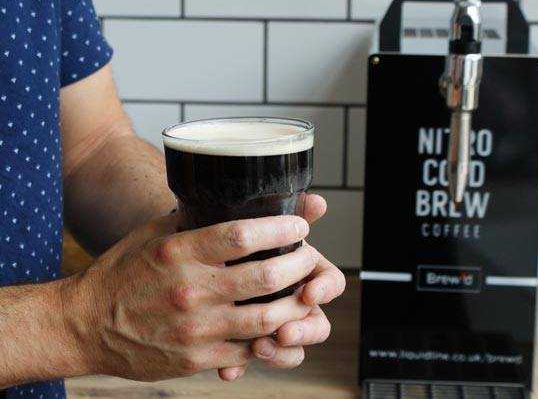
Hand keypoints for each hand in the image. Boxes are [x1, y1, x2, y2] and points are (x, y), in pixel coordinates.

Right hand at [62, 213, 318, 381]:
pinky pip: (248, 349)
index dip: (281, 227)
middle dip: (300, 263)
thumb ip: (191, 219)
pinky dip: (271, 336)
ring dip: (296, 303)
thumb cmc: (122, 274)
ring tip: (307, 290)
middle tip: (310, 254)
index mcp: (179, 252)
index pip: (243, 235)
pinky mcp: (197, 358)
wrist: (85, 325)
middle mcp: (190, 290)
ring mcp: (195, 328)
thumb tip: (230, 199)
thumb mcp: (152, 235)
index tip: (300, 223)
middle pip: (265, 276)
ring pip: (266, 318)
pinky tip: (282, 323)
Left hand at [218, 194, 345, 380]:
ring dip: (281, 353)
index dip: (326, 288)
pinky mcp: (243, 344)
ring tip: (261, 347)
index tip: (309, 291)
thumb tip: (318, 202)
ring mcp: (269, 324)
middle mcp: (288, 299)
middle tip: (284, 330)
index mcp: (296, 270)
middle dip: (304, 328)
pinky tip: (229, 370)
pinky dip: (242, 366)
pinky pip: (252, 362)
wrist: (176, 269)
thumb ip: (279, 216)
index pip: (329, 281)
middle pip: (316, 322)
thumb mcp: (241, 226)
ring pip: (292, 350)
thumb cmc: (215, 243)